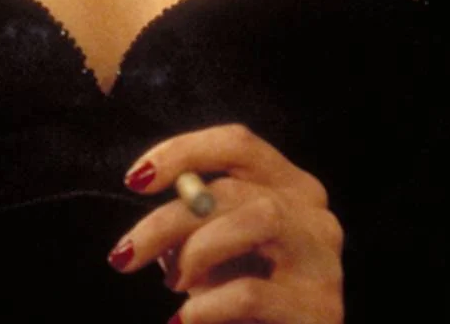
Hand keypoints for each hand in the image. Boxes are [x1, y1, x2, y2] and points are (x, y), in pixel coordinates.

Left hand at [108, 124, 343, 322]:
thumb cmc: (239, 300)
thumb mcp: (211, 250)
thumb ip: (192, 221)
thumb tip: (154, 215)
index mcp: (289, 187)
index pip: (237, 143)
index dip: (182, 151)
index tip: (134, 180)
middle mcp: (315, 217)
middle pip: (235, 190)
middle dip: (168, 219)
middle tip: (125, 254)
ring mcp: (324, 263)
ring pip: (257, 220)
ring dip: (196, 252)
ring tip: (173, 284)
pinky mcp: (321, 310)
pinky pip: (251, 292)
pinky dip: (206, 305)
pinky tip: (186, 319)